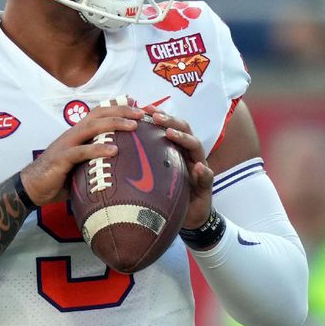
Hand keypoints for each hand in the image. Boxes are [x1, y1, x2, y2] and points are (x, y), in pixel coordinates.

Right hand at [20, 104, 143, 206]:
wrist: (32, 188)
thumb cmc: (59, 177)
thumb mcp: (81, 165)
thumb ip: (97, 159)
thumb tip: (121, 164)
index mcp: (78, 133)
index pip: (99, 113)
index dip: (116, 106)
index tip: (136, 103)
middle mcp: (73, 134)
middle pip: (99, 114)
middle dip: (121, 110)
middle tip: (141, 113)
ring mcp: (67, 144)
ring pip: (92, 127)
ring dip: (114, 124)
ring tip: (133, 126)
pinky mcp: (61, 158)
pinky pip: (81, 151)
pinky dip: (98, 149)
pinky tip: (114, 151)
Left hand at [144, 107, 212, 229]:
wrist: (188, 217)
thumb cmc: (167, 195)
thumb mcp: (153, 177)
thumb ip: (143, 163)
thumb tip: (117, 149)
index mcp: (176, 150)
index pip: (170, 127)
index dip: (160, 116)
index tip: (145, 108)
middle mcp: (189, 155)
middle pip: (184, 130)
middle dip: (170, 120)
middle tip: (155, 116)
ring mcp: (199, 168)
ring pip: (196, 147)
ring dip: (183, 138)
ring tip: (170, 133)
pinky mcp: (206, 185)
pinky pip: (207, 176)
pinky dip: (203, 171)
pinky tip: (197, 168)